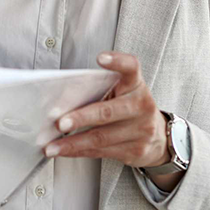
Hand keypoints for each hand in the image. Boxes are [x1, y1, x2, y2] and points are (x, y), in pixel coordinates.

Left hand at [43, 52, 172, 177]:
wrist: (158, 138)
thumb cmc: (128, 108)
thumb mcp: (122, 92)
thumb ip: (100, 88)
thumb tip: (59, 97)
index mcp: (135, 85)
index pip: (131, 68)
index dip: (118, 61)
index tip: (101, 57)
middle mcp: (141, 106)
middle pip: (107, 112)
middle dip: (81, 118)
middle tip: (59, 123)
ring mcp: (141, 130)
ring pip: (101, 137)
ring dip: (72, 143)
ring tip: (50, 147)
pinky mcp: (135, 150)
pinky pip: (101, 152)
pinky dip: (78, 152)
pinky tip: (63, 152)